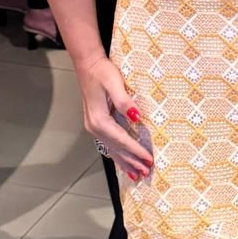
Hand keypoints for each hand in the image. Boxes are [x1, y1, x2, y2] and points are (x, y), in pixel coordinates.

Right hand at [75, 52, 154, 181]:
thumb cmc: (102, 72)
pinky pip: (108, 143)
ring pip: (111, 149)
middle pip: (116, 149)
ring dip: (125, 162)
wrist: (87, 64)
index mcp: (99, 119)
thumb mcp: (115, 83)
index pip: (121, 140)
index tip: (149, 160)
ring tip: (136, 174)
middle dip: (132, 161)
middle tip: (147, 172)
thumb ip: (125, 102)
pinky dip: (117, 154)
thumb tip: (137, 117)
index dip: (136, 151)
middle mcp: (94, 126)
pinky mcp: (95, 123)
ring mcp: (93, 126)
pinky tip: (123, 161)